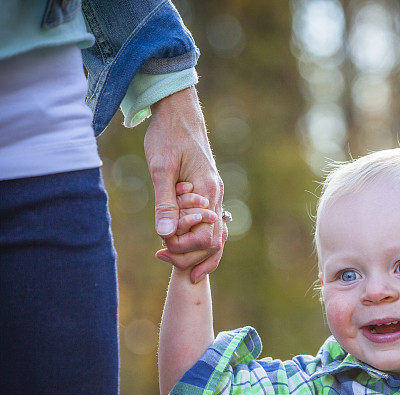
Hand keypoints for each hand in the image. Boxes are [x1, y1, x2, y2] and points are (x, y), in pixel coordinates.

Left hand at [144, 86, 226, 282]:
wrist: (178, 111)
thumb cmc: (168, 135)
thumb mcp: (161, 168)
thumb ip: (164, 202)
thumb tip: (166, 234)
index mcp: (209, 191)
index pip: (207, 237)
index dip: (185, 247)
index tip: (162, 246)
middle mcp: (216, 194)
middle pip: (214, 241)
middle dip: (190, 253)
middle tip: (162, 256)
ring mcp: (214, 193)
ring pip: (214, 233)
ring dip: (194, 248)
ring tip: (171, 257)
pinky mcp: (207, 190)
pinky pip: (209, 222)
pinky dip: (196, 235)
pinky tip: (179, 239)